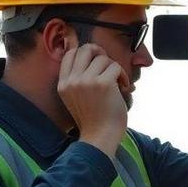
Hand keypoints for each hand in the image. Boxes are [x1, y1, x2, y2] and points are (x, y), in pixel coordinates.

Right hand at [58, 35, 127, 155]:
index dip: (86, 53)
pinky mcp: (103, 84)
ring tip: (118, 83)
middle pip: (86, 49)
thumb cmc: (93, 120)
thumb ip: (78, 79)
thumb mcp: (75, 98)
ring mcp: (86, 81)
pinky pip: (116, 67)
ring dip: (114, 68)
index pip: (70, 54)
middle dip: (100, 53)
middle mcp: (72, 80)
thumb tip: (94, 56)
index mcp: (63, 84)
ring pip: (104, 58)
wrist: (100, 137)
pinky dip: (124, 76)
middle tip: (109, 66)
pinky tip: (124, 88)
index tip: (97, 61)